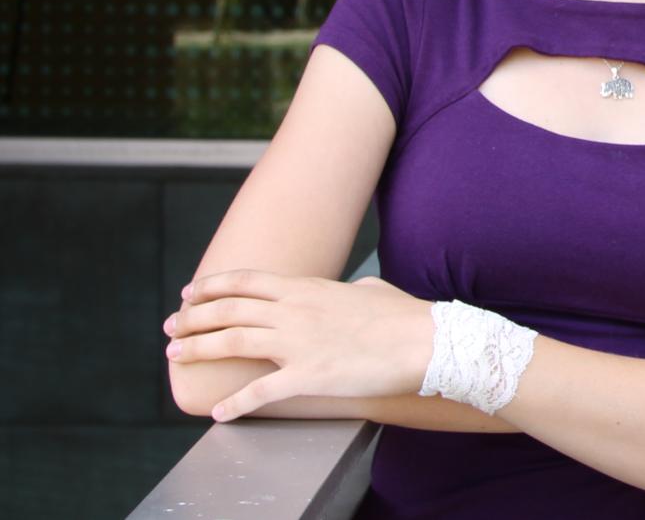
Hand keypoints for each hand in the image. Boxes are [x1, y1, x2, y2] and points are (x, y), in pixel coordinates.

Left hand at [165, 270, 433, 420]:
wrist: (424, 341)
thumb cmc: (402, 315)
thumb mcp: (370, 289)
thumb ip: (350, 288)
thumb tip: (350, 288)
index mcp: (307, 288)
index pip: (246, 282)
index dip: (212, 287)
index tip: (190, 294)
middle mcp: (294, 311)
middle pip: (229, 309)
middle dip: (193, 318)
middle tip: (171, 327)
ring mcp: (299, 343)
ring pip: (233, 341)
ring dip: (198, 349)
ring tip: (174, 356)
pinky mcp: (308, 376)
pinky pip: (262, 391)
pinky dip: (236, 404)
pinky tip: (218, 413)